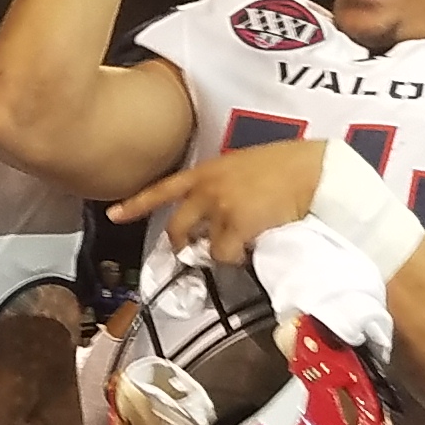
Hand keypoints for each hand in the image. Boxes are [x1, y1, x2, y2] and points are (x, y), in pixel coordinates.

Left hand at [109, 134, 328, 257]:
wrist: (311, 170)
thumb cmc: (288, 166)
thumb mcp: (244, 167)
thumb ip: (223, 186)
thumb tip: (218, 212)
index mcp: (207, 171)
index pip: (162, 188)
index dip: (135, 204)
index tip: (114, 214)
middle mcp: (206, 188)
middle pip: (175, 227)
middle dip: (182, 244)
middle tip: (194, 251)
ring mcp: (219, 207)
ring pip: (204, 245)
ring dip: (219, 251)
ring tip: (242, 243)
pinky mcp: (235, 225)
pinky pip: (226, 256)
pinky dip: (238, 258)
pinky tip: (254, 246)